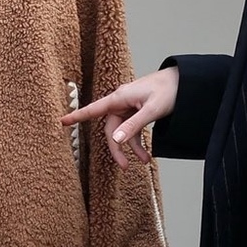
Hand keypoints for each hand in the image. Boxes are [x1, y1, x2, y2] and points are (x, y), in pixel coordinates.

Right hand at [63, 67, 179, 166]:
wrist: (185, 81)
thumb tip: (116, 140)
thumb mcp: (152, 110)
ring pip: (122, 130)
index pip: (94, 109)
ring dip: (132, 146)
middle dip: (117, 148)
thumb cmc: (169, 90)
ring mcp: (129, 106)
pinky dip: (138, 140)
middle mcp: (121, 101)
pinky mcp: (137, 110)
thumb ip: (133, 125)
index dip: (77, 116)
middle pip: (110, 128)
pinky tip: (146, 152)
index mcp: (120, 97)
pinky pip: (132, 128)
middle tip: (125, 166)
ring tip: (144, 161)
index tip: (62, 122)